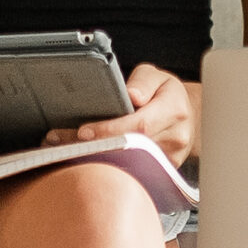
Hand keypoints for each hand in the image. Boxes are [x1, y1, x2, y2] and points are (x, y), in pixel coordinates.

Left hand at [50, 65, 192, 160]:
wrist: (187, 114)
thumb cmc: (166, 93)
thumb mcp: (156, 76)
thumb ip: (143, 81)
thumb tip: (133, 95)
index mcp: (174, 110)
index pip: (140, 125)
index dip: (110, 130)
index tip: (84, 131)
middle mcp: (175, 137)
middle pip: (130, 148)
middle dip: (93, 146)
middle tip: (60, 141)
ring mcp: (170, 158)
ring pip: (128, 162)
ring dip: (94, 156)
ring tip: (64, 148)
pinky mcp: (161, 171)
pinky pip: (132, 170)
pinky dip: (107, 164)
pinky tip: (85, 158)